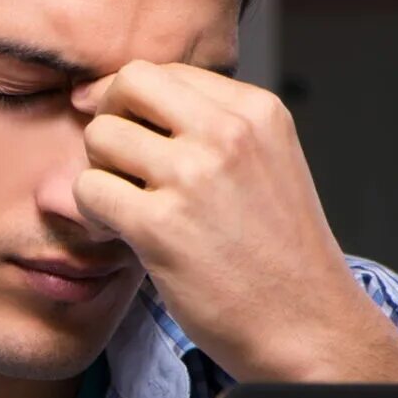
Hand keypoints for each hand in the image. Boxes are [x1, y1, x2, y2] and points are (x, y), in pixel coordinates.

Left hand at [71, 60, 397, 382]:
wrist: (308, 325)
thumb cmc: (279, 255)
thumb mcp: (266, 165)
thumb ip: (211, 128)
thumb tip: (125, 98)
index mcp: (258, 112)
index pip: (165, 72)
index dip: (131, 100)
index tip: (124, 128)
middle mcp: (228, 133)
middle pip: (127, 85)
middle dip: (110, 119)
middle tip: (119, 164)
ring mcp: (194, 177)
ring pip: (100, 136)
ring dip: (101, 171)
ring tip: (128, 205)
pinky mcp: (161, 225)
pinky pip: (88, 190)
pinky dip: (93, 212)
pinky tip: (121, 232)